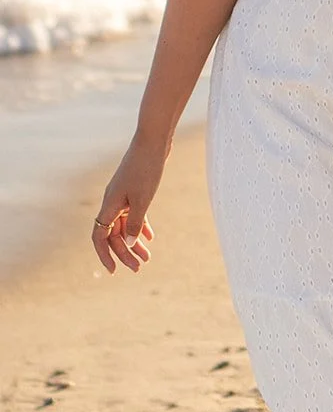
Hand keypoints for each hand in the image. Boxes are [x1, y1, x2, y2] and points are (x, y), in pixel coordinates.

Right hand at [91, 138, 164, 273]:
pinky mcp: (134, 190)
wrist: (153, 141)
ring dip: (134, 242)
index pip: (99, 236)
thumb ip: (136, 222)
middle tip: (139, 268)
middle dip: (125, 252)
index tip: (114, 270)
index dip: (104, 254)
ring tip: (147, 257)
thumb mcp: (143, 199)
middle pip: (114, 234)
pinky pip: (133, 214)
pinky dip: (140, 226)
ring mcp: (123, 195)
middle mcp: (112, 202)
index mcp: (109, 205)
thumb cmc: (146, 168)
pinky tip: (150, 237)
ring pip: (125, 225)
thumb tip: (130, 243)